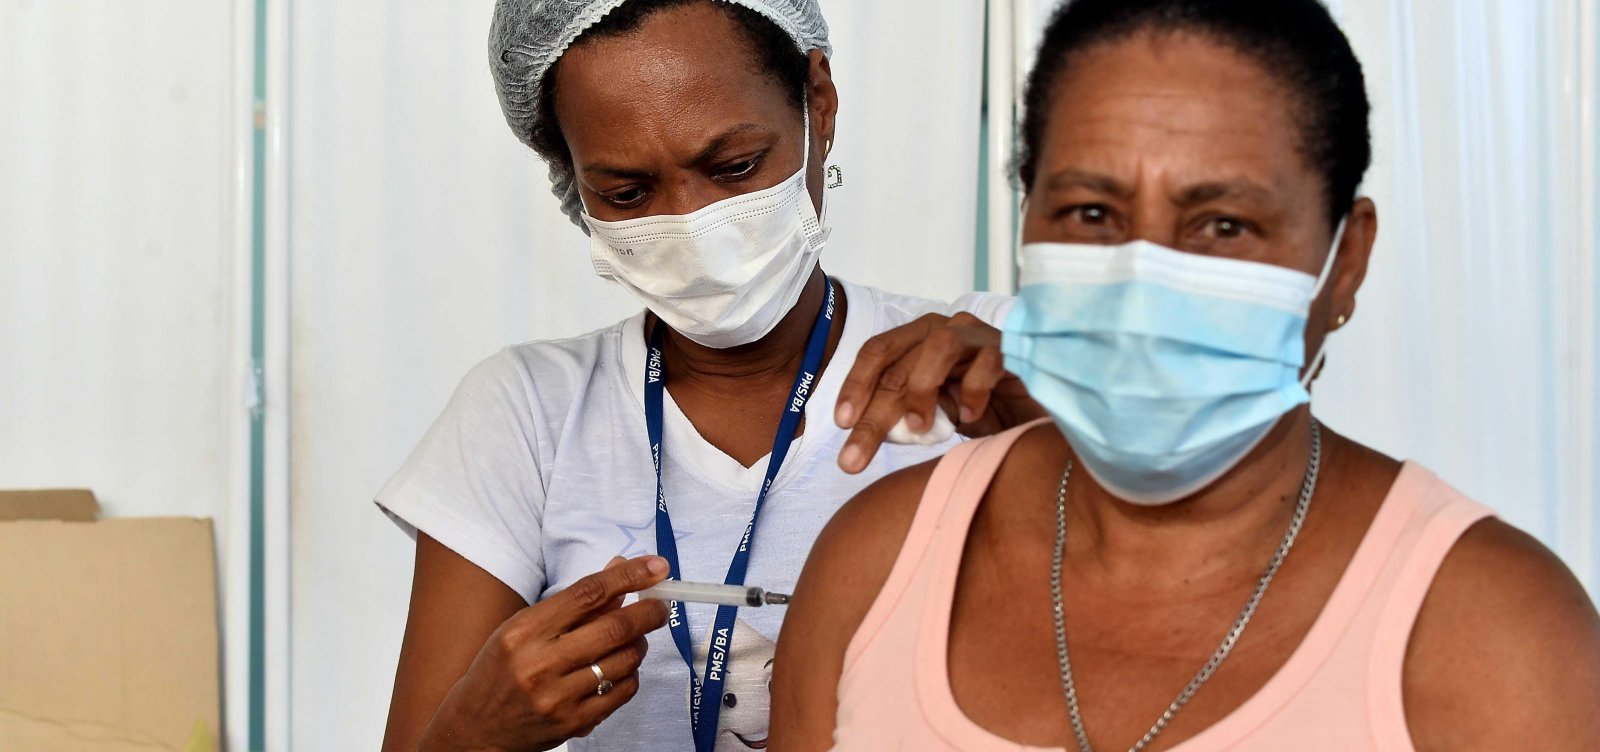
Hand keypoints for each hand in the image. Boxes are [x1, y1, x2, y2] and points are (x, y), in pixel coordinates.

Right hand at [421, 556, 671, 750]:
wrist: (476, 727)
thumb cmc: (502, 669)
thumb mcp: (524, 628)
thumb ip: (573, 604)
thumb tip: (621, 571)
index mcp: (524, 631)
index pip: (588, 593)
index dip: (628, 576)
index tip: (656, 566)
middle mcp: (540, 664)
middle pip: (614, 628)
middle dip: (648, 612)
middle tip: (659, 605)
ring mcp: (558, 698)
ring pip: (625, 660)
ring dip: (640, 643)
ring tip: (633, 638)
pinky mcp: (573, 724)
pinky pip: (623, 692)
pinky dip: (632, 673)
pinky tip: (621, 667)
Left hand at [834, 312, 1045, 473]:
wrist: (1038, 414)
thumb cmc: (981, 411)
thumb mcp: (933, 415)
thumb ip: (900, 416)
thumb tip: (858, 436)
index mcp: (919, 339)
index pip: (878, 351)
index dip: (856, 384)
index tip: (841, 423)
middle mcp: (946, 329)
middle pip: (900, 364)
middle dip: (874, 415)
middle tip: (854, 458)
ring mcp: (980, 335)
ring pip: (939, 348)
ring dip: (921, 390)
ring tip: (916, 428)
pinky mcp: (1013, 348)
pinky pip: (988, 361)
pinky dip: (973, 388)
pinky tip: (969, 416)